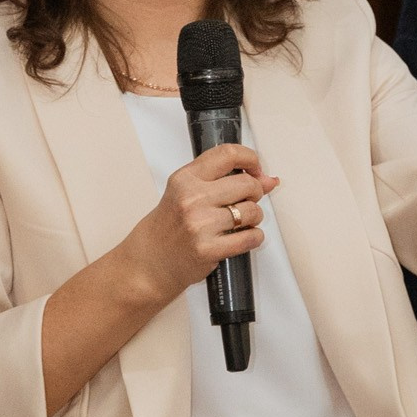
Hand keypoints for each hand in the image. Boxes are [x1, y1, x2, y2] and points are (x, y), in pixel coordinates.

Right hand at [127, 143, 279, 304]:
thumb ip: (223, 181)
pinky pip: (251, 238)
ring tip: (239, 222)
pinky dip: (254, 237)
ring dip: (254, 218)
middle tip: (246, 200)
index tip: (256, 169)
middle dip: (255, 193)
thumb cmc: (168, 227)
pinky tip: (241, 237)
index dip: (251, 159)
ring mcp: (200, 224)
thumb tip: (267, 179)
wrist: (149, 262)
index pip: (228, 154)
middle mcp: (192, 198)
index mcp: (185, 179)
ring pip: (252, 211)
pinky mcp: (208, 249)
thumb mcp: (186, 194)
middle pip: (247, 184)